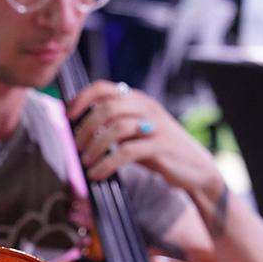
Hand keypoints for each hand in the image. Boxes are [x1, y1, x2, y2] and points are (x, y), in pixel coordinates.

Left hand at [66, 80, 220, 198]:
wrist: (196, 168)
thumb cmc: (159, 150)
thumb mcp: (136, 131)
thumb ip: (113, 125)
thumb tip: (76, 129)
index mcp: (137, 99)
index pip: (103, 88)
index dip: (81, 99)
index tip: (66, 116)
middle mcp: (146, 108)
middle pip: (107, 107)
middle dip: (85, 127)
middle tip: (75, 146)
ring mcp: (156, 126)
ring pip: (116, 128)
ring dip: (95, 146)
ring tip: (85, 162)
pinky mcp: (161, 147)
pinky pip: (127, 152)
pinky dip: (107, 163)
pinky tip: (97, 174)